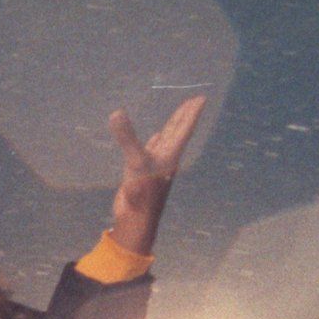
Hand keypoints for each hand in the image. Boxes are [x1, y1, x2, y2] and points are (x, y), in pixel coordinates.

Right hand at [106, 95, 204, 259]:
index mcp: (170, 154)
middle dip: (185, 116)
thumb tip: (117, 113)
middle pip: (178, 132)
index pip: (184, 128)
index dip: (192, 113)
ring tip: (178, 114)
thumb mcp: (136, 162)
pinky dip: (154, 141)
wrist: (135, 221)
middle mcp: (165, 158)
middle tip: (194, 101)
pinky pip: (151, 150)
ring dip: (172, 126)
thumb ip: (127, 138)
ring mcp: (154, 165)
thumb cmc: (142, 194)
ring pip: (166, 140)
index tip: (201, 98)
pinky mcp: (142, 172)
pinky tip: (154, 137)